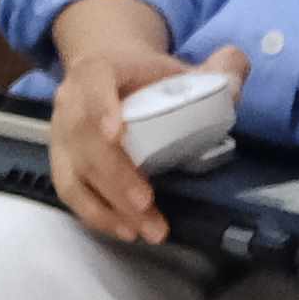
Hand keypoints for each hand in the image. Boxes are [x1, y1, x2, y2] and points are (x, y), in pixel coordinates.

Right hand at [41, 27, 221, 247]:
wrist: (106, 77)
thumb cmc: (145, 77)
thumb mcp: (179, 68)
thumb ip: (216, 70)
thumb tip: (236, 72)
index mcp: (99, 70)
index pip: (95, 83)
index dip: (102, 106)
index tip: (115, 134)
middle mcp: (71, 103)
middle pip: (86, 140)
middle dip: (116, 176)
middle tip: (147, 204)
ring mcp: (61, 136)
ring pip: (77, 173)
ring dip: (111, 205)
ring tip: (149, 230)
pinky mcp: (61, 164)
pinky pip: (71, 193)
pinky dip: (97, 215)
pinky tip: (127, 231)